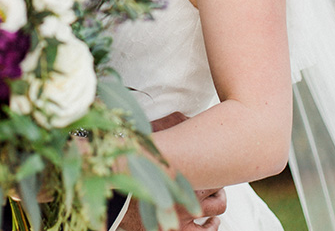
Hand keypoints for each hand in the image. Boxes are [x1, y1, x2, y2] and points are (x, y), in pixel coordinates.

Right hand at [112, 112, 225, 230]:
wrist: (115, 199)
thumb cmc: (128, 168)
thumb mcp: (144, 143)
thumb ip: (165, 127)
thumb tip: (183, 114)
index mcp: (187, 173)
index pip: (216, 168)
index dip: (215, 164)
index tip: (211, 161)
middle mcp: (192, 195)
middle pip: (219, 187)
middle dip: (216, 182)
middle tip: (211, 178)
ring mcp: (187, 216)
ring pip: (217, 209)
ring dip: (217, 202)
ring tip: (214, 198)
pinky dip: (210, 226)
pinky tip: (210, 222)